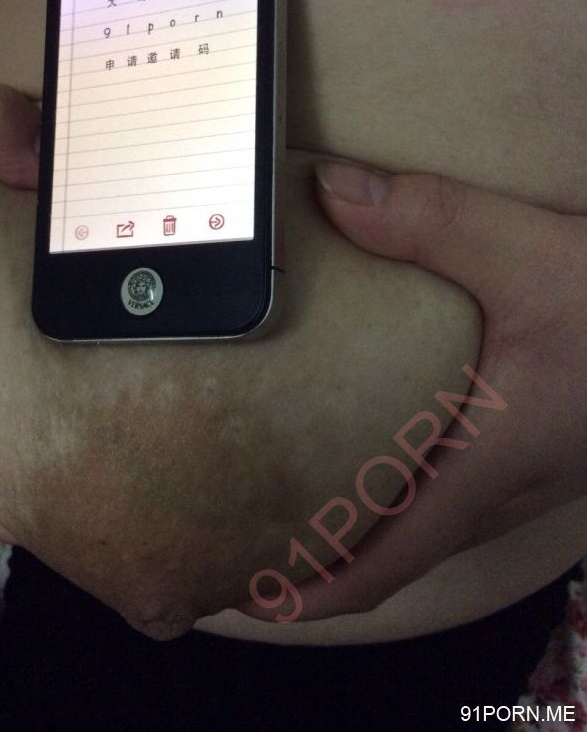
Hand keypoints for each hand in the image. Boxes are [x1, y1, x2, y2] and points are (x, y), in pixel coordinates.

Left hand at [245, 162, 586, 621]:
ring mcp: (528, 476)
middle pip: (395, 555)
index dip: (311, 593)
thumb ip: (431, 222)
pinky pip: (457, 493)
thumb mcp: (536, 259)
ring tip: (299, 492)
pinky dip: (403, 492)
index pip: (382, 566)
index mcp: (487, 472)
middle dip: (320, 561)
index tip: (248, 599)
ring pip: (429, 526)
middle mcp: (505, 491)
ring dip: (364, 527)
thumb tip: (330, 192)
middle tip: (251, 536)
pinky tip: (385, 442)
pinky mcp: (542, 448)